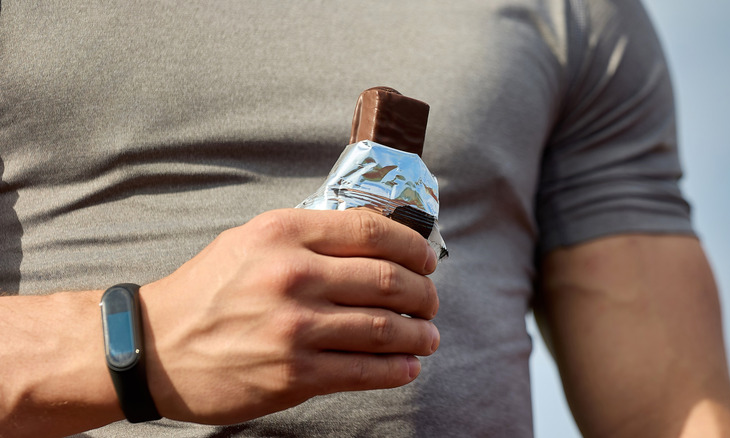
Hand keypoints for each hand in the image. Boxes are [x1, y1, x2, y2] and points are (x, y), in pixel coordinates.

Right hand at [139, 208, 439, 424]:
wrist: (154, 348)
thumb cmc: (206, 290)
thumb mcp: (250, 240)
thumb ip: (308, 235)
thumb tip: (374, 242)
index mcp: (284, 233)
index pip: (373, 232)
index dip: (414, 247)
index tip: (426, 260)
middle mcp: (293, 275)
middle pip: (390, 280)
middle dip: (425, 294)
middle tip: (431, 302)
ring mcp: (295, 327)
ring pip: (386, 328)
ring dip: (420, 334)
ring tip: (428, 336)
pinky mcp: (294, 374)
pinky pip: (365, 370)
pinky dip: (397, 369)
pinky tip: (407, 366)